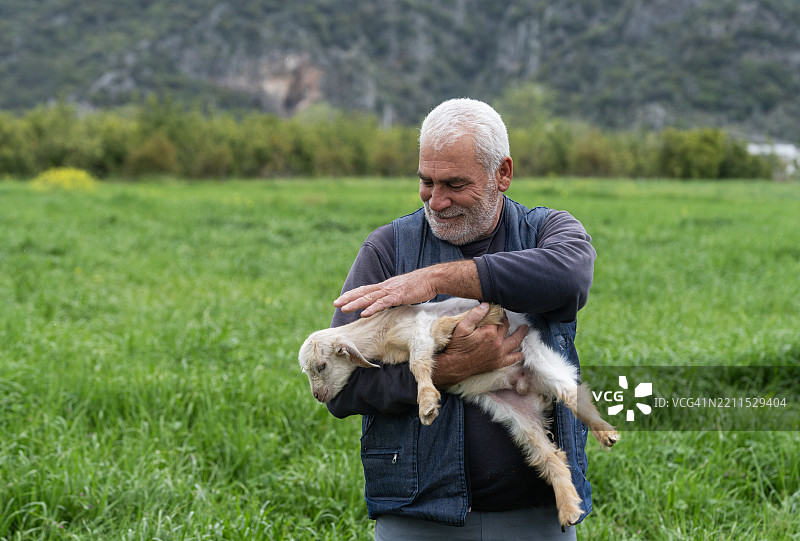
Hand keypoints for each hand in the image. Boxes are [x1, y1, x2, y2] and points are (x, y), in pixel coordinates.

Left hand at [335, 260, 481, 317]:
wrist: (432, 279)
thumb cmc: (419, 286)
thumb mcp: (402, 292)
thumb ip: (393, 297)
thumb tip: (386, 304)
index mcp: (386, 286)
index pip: (365, 290)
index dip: (353, 294)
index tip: (341, 300)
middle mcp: (385, 287)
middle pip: (363, 293)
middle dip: (348, 298)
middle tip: (335, 303)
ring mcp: (391, 291)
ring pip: (369, 298)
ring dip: (355, 303)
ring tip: (344, 308)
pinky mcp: (398, 296)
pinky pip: (382, 303)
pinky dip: (372, 308)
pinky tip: (364, 313)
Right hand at [432, 303, 527, 386]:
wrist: (454, 366)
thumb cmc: (456, 346)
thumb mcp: (462, 327)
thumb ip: (475, 315)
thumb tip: (486, 305)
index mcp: (489, 332)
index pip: (497, 317)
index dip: (497, 311)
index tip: (495, 308)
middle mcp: (497, 342)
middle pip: (506, 327)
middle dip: (506, 320)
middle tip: (504, 316)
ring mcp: (499, 353)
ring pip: (515, 341)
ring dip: (521, 334)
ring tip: (525, 328)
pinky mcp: (498, 363)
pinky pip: (513, 359)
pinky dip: (519, 355)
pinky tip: (521, 351)